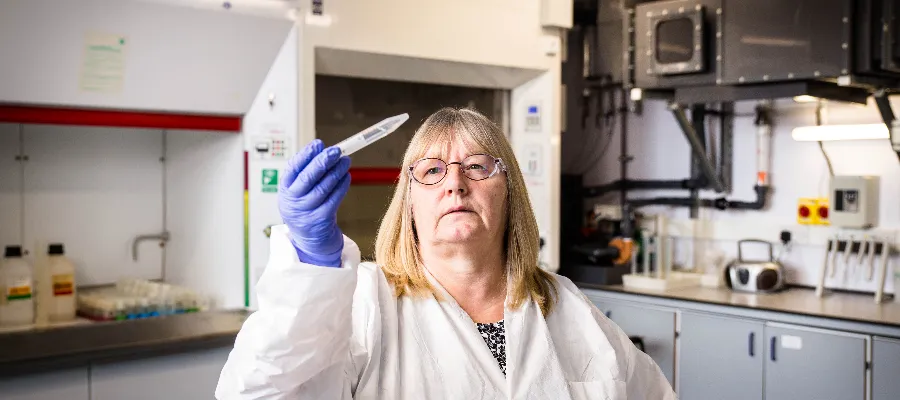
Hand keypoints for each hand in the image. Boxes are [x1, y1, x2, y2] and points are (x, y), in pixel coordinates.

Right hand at [278, 139, 351, 266]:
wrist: (311, 240)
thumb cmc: (307, 208)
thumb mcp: (300, 191)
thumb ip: (307, 171)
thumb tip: (321, 148)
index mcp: (285, 190)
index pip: (293, 168)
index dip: (306, 155)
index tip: (318, 144)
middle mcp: (293, 201)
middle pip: (308, 178)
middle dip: (323, 161)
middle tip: (336, 151)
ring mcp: (306, 212)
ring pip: (323, 187)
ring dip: (336, 172)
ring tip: (345, 161)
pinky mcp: (321, 220)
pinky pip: (334, 199)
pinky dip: (341, 186)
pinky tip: (346, 177)